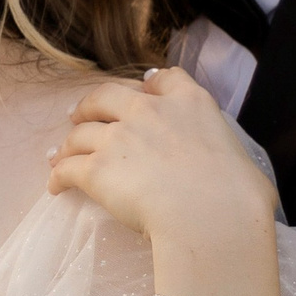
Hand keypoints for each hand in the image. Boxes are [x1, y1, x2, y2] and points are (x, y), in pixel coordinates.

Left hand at [48, 68, 276, 241]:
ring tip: (60, 156)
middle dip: (89, 106)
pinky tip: (56, 187)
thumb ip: (220, 151)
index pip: (163, 79)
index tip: (138, 90)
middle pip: (105, 96)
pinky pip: (66, 169)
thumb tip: (230, 172)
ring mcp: (118, 137)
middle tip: (79, 117)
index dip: (146, 85)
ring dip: (67, 145)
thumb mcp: (239, 156)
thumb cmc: (239, 195)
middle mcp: (149, 111)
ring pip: (79, 134)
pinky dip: (58, 177)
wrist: (211, 216)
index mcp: (190, 103)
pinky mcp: (96, 168)